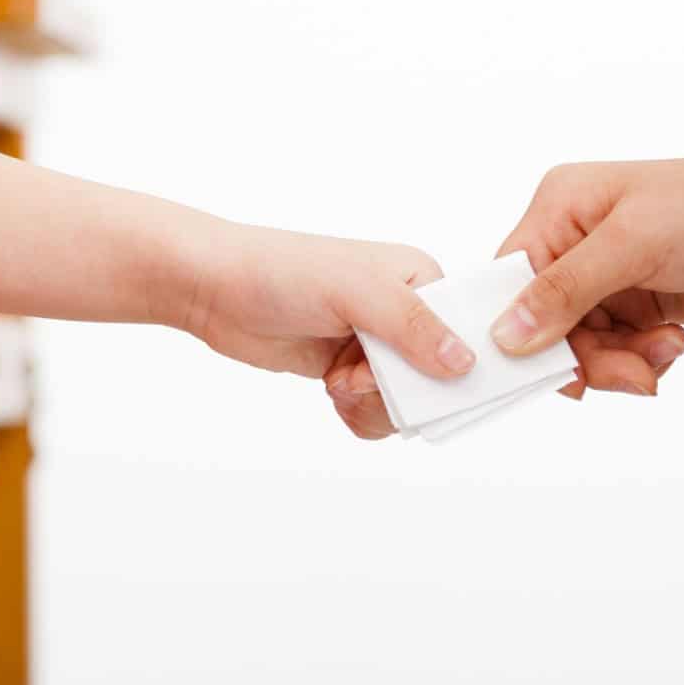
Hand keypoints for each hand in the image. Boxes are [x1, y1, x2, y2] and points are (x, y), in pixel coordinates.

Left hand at [172, 222, 472, 385]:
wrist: (217, 289)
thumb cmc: (283, 271)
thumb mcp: (355, 291)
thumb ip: (411, 325)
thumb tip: (464, 362)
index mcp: (420, 278)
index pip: (466, 331)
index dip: (447, 366)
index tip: (416, 380)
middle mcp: (405, 311)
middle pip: (437, 378)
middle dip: (397, 391)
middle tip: (355, 377)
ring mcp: (376, 344)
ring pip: (406, 402)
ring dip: (372, 403)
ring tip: (338, 381)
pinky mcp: (349, 369)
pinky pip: (377, 411)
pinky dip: (357, 413)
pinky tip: (333, 392)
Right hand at [487, 148, 683, 358]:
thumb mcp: (635, 246)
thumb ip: (565, 291)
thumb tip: (503, 335)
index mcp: (560, 207)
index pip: (508, 280)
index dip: (516, 330)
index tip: (547, 372)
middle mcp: (577, 240)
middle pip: (544, 325)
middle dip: (586, 356)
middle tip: (630, 373)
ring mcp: (611, 275)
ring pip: (582, 346)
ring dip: (621, 362)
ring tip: (666, 351)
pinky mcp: (642, 303)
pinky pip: (617, 352)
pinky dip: (643, 359)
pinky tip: (677, 342)